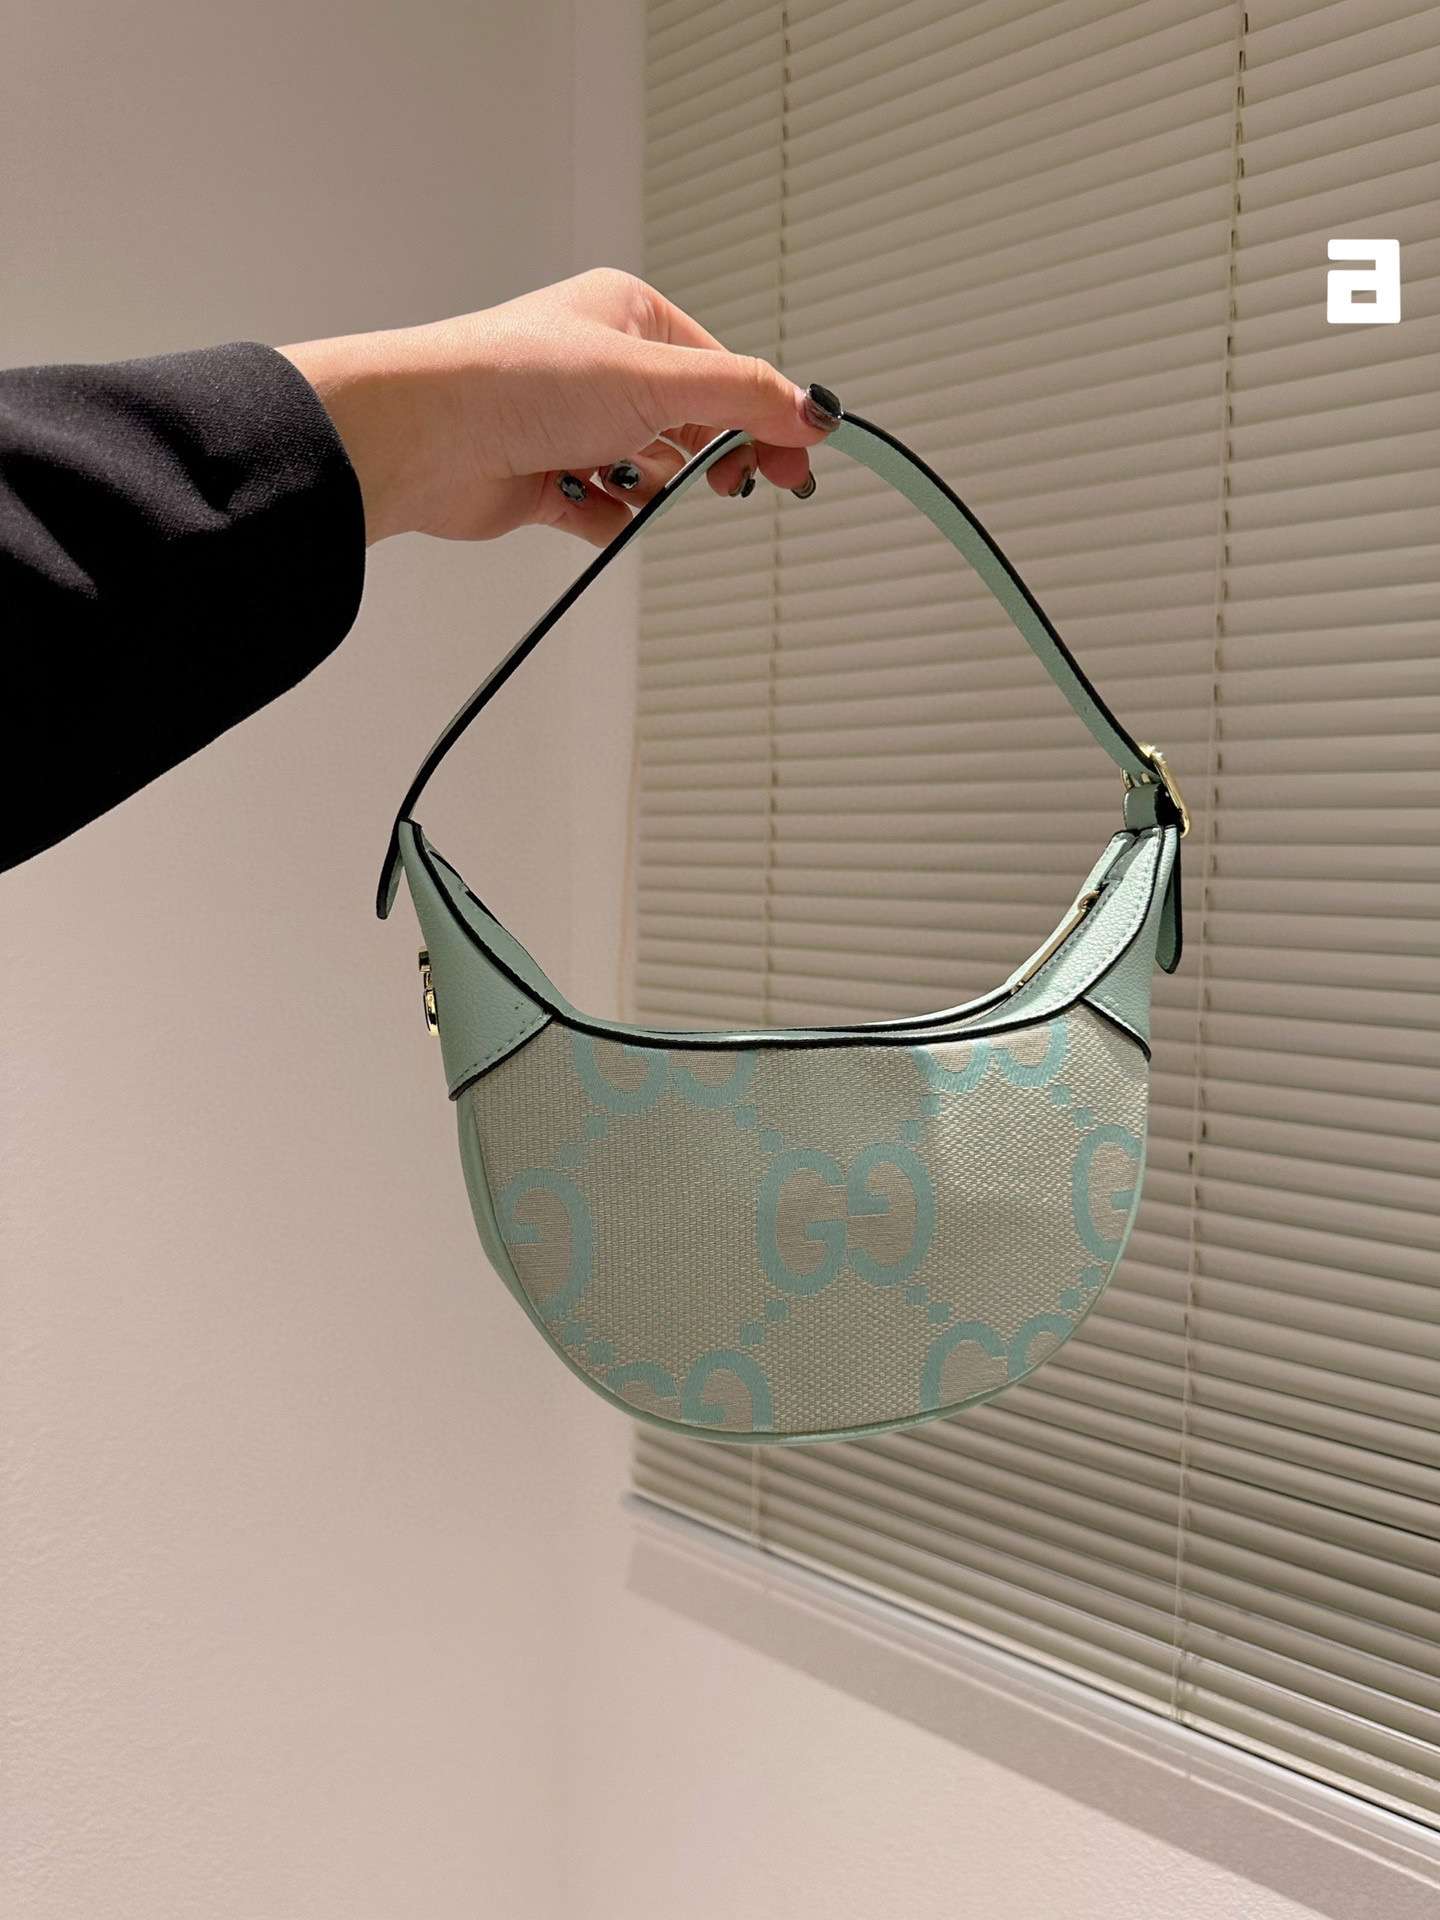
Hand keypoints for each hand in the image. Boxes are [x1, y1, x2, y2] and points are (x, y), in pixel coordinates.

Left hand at [277, 268, 839, 547]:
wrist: (423, 435)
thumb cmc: (516, 380)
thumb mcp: (655, 379)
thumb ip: (742, 397)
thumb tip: (812, 411)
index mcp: (627, 316)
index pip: (720, 369)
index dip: (762, 416)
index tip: (795, 460)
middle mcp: (599, 365)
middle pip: (689, 422)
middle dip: (710, 458)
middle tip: (731, 488)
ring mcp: (570, 424)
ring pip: (647, 469)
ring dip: (652, 487)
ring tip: (634, 485)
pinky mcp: (545, 477)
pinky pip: (603, 510)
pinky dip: (612, 518)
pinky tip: (607, 514)